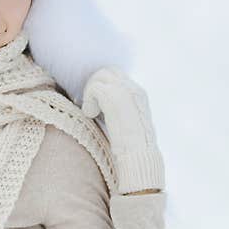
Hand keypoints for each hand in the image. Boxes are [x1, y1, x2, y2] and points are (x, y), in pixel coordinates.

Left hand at [81, 67, 164, 194]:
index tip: (97, 105)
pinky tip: (91, 115)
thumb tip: (98, 104)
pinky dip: (89, 101)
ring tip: (91, 112)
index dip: (103, 86)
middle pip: (107, 71)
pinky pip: (95, 88)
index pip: (116, 75)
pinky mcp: (115, 98)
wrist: (139, 156)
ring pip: (99, 77)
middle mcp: (134, 89)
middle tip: (91, 107)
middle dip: (95, 86)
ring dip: (90, 93)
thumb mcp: (126, 122)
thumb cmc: (131, 147)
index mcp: (139, 94)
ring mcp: (126, 92)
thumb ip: (117, 108)